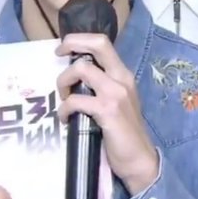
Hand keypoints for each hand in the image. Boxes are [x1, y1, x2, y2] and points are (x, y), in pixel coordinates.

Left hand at [56, 34, 158, 195]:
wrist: (139, 159)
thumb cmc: (123, 130)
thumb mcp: (117, 100)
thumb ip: (101, 84)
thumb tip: (75, 74)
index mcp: (122, 74)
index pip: (103, 42)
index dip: (80, 39)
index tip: (64, 48)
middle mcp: (121, 78)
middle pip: (98, 44)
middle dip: (72, 43)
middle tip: (58, 54)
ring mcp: (116, 93)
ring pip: (82, 69)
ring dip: (64, 81)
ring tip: (63, 97)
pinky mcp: (108, 111)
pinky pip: (76, 101)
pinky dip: (64, 108)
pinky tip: (64, 118)